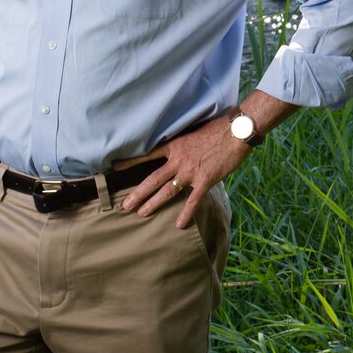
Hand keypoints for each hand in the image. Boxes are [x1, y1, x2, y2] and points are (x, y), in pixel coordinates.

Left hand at [120, 110, 249, 228]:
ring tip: (141, 214)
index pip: (148, 155)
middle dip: (138, 193)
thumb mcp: (194, 130)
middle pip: (152, 179)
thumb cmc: (219, 127)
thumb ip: (184, 142)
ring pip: (167, 191)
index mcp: (175, 145)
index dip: (131, 162)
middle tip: (125, 205)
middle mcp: (178, 160)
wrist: (237, 131)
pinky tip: (178, 225)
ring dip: (153, 203)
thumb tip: (180, 149)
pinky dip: (186, 214)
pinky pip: (192, 201)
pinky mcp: (205, 180)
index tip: (115, 168)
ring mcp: (191, 172)